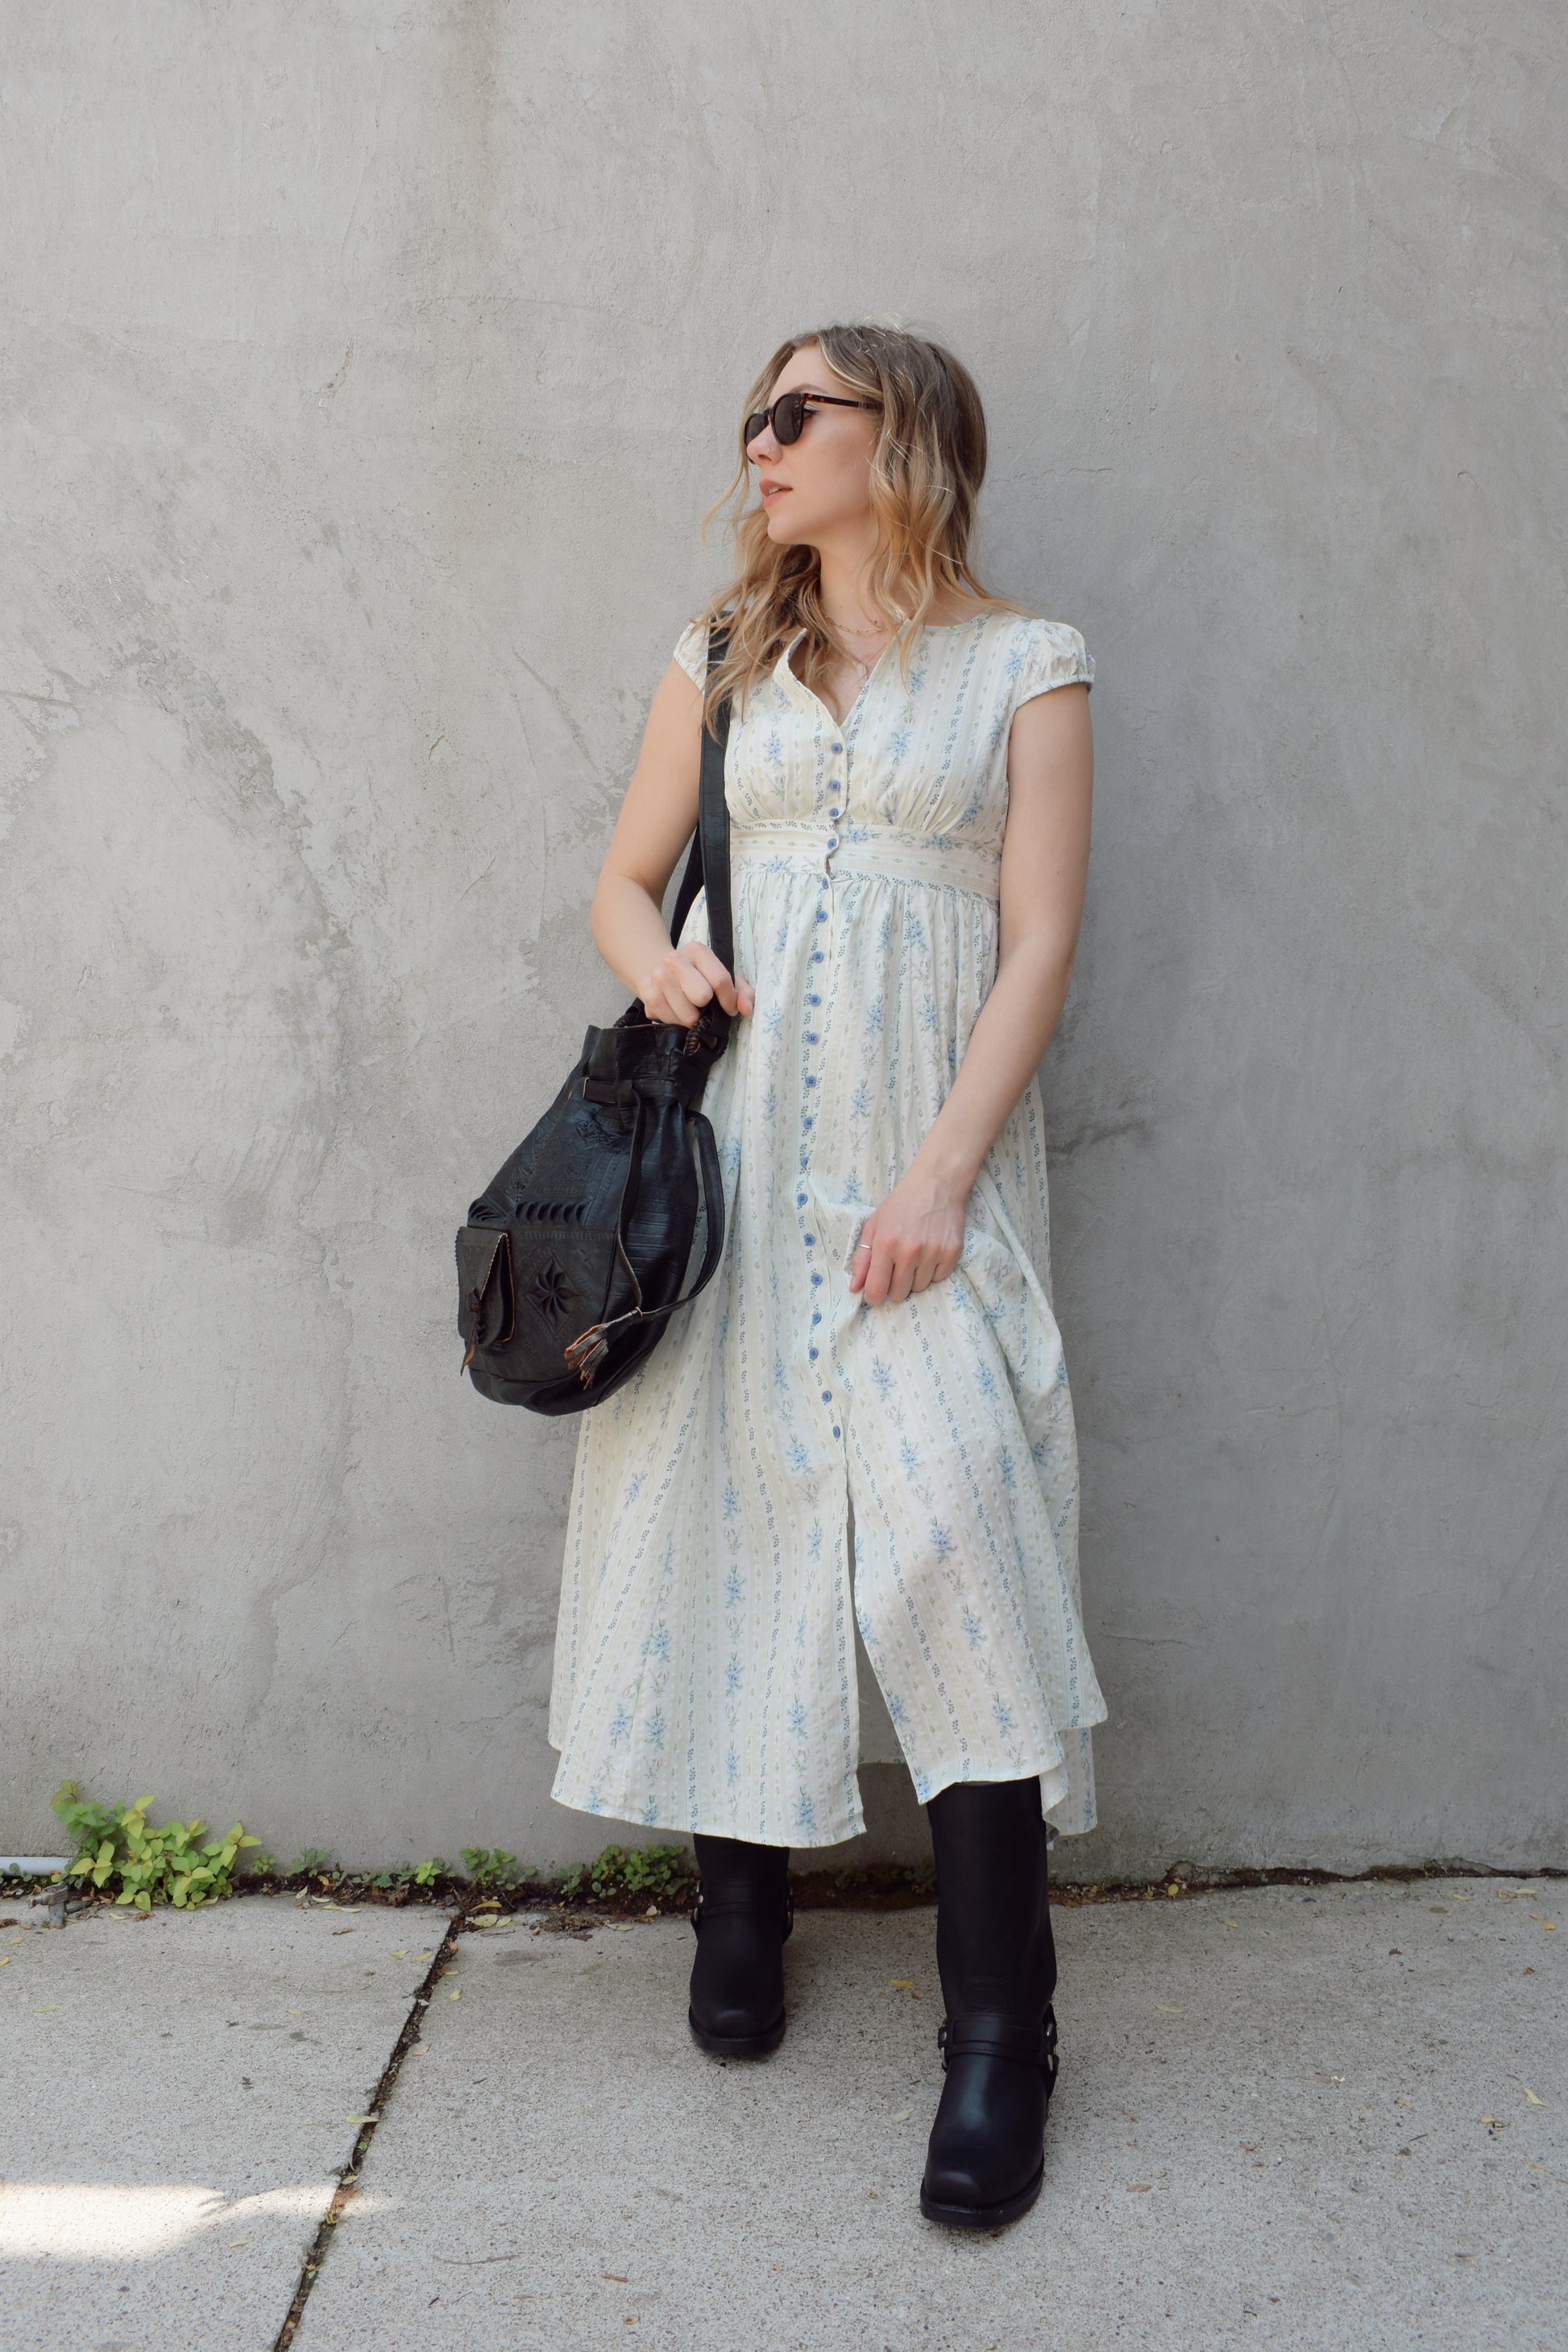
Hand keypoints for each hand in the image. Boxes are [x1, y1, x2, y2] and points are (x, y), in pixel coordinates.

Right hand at [639, 940, 754, 1027]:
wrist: (657, 968)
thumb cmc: (697, 975)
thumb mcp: (722, 975)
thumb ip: (742, 992)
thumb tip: (747, 1009)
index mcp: (697, 951)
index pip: (720, 979)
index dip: (729, 1000)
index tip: (729, 1008)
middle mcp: (674, 960)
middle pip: (702, 996)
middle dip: (707, 1007)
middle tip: (704, 1005)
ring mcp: (658, 978)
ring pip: (687, 1016)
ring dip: (693, 1019)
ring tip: (690, 1008)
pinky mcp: (648, 996)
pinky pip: (671, 1022)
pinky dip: (678, 1022)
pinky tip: (677, 1010)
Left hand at [848, 1167, 968, 1305]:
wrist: (936, 1185)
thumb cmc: (901, 1204)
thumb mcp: (874, 1225)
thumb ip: (862, 1259)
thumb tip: (855, 1288)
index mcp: (886, 1244)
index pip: (877, 1289)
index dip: (873, 1297)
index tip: (874, 1293)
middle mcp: (909, 1252)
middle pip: (898, 1294)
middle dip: (894, 1286)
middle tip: (896, 1268)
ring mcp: (933, 1253)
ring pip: (919, 1288)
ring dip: (914, 1278)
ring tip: (914, 1256)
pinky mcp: (952, 1253)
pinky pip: (938, 1279)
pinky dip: (932, 1271)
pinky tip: (929, 1253)